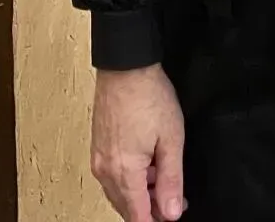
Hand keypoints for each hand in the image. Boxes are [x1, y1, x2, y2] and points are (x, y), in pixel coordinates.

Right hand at [92, 65, 186, 221]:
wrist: (126, 67)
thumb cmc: (149, 96)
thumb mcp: (172, 140)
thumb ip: (172, 180)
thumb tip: (172, 212)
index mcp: (124, 172)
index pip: (137, 216)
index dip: (156, 219)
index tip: (171, 215)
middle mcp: (105, 170)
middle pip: (127, 207)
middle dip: (151, 208)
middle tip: (176, 198)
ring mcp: (99, 159)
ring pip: (119, 192)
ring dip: (141, 193)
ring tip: (165, 176)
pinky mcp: (98, 148)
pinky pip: (113, 176)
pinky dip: (130, 179)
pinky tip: (148, 165)